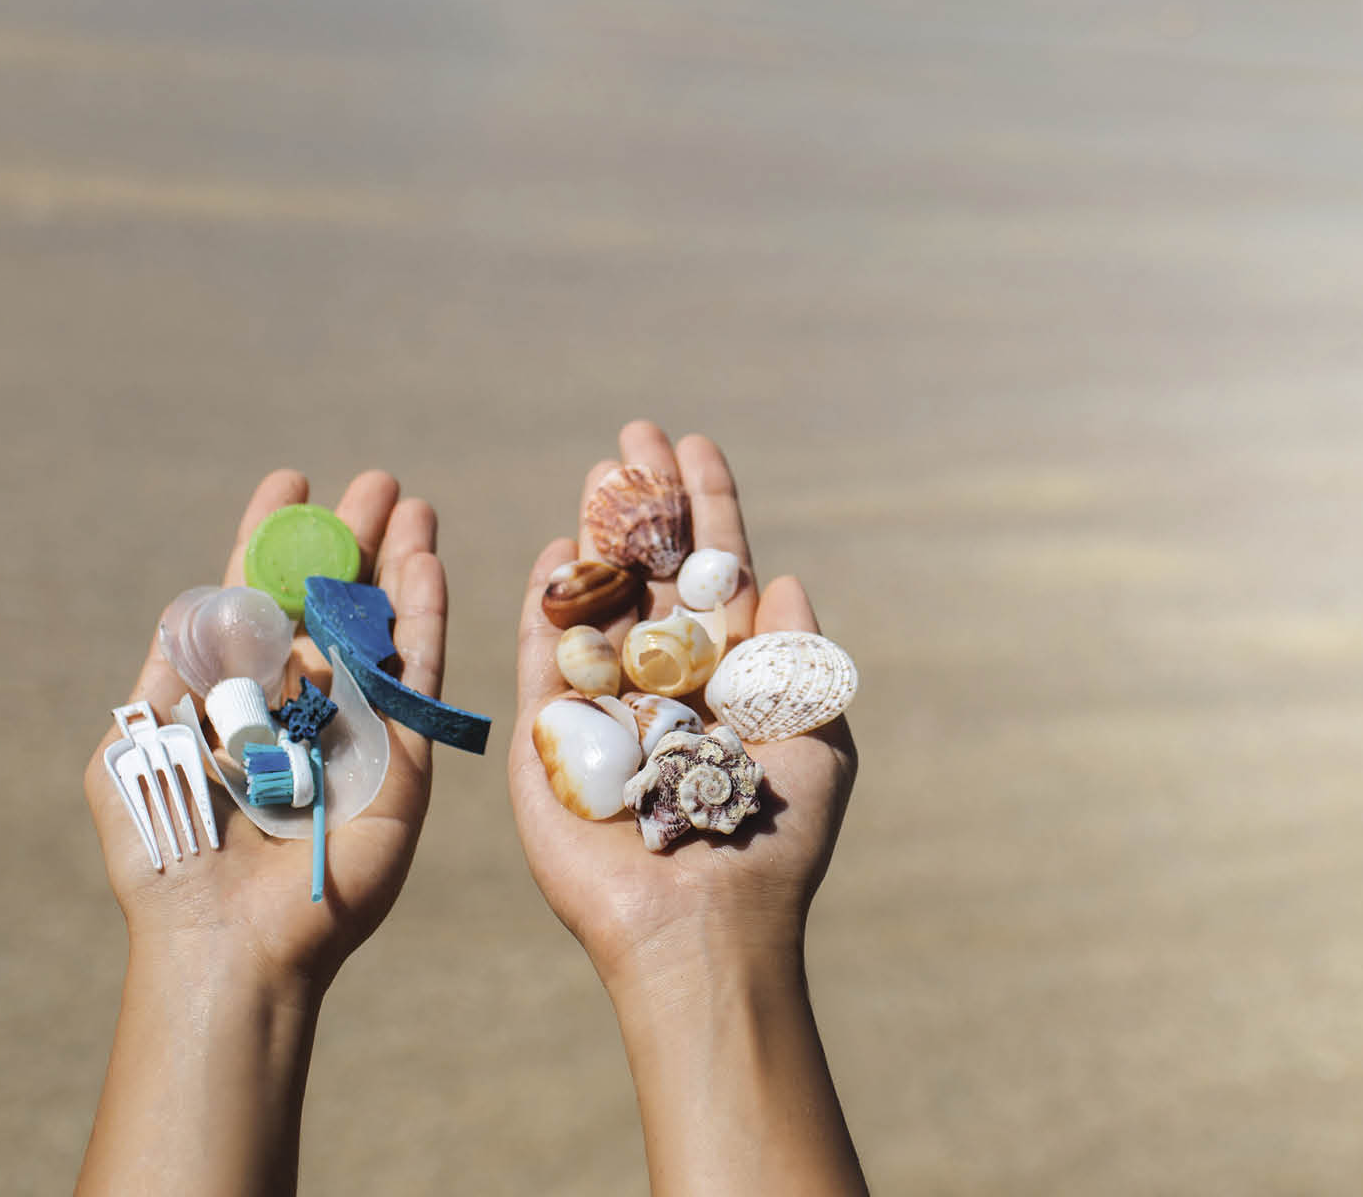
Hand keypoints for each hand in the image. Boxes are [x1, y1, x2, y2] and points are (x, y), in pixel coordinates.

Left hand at [82, 468, 444, 988]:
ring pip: (383, 623)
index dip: (270, 540)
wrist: (228, 934)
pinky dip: (425, 614)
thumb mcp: (139, 744)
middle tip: (376, 481)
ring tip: (413, 503)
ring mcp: (356, 724)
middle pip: (333, 599)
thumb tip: (194, 606)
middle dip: (351, 536)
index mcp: (237, 695)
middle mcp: (300, 701)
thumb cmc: (169, 852)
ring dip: (398, 559)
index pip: (258, 599)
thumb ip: (166, 673)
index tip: (288, 482)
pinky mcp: (404, 754)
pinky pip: (418, 672)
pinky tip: (426, 561)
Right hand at [509, 421, 857, 984]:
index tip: (696, 446)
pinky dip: (552, 603)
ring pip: (601, 598)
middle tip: (634, 435)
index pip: (720, 571)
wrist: (702, 927)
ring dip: (599, 533)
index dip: (708, 508)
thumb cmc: (772, 845)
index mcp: (732, 677)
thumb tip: (788, 580)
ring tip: (598, 471)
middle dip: (646, 500)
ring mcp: (608, 705)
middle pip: (655, 569)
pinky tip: (559, 552)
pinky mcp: (555, 740)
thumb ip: (800, 661)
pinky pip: (547, 658)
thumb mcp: (816, 744)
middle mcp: (668, 680)